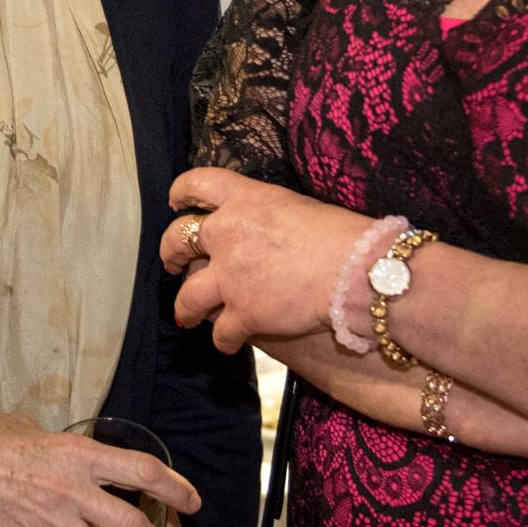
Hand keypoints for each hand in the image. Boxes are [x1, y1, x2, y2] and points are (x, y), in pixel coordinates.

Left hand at [161, 167, 373, 352]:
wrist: (357, 271)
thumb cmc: (342, 235)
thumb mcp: (296, 206)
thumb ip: (265, 215)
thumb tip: (261, 228)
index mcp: (243, 199)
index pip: (197, 183)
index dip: (182, 192)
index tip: (176, 202)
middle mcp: (226, 233)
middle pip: (178, 239)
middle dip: (170, 252)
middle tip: (172, 262)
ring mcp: (230, 276)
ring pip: (188, 295)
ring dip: (185, 307)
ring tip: (186, 315)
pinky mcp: (244, 313)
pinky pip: (221, 332)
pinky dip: (224, 340)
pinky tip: (228, 343)